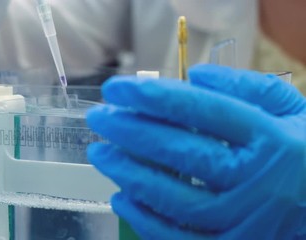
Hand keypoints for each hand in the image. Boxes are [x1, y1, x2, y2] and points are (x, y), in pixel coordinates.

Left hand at [86, 64, 305, 238]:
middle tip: (99, 118)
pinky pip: (181, 239)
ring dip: (130, 174)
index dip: (154, 98)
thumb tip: (194, 75)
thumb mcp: (289, 110)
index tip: (118, 89)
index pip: (202, 111)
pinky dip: (146, 220)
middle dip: (131, 132)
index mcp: (270, 138)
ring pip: (176, 200)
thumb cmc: (301, 152)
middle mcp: (256, 181)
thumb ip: (245, 87)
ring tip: (100, 153)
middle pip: (183, 154)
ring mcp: (244, 220)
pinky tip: (121, 197)